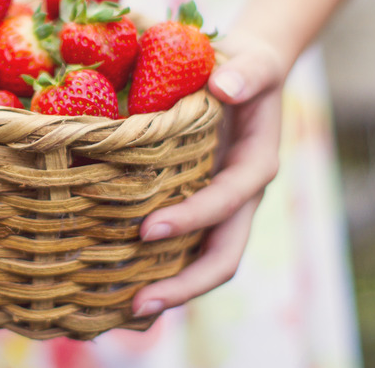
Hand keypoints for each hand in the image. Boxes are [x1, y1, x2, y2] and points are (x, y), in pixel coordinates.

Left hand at [132, 30, 289, 316]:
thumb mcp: (252, 63)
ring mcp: (219, 210)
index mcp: (255, 166)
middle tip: (138, 303)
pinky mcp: (198, 209)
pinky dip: (159, 271)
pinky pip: (183, 248)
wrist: (243, 76)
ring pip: (202, 262)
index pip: (228, 203)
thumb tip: (226, 87)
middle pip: (223, 257)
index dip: (193, 219)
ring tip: (125, 310)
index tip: (148, 229)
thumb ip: (246, 72)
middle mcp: (239, 198)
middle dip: (184, 285)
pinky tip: (120, 286)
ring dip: (171, 290)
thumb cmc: (244, 67)